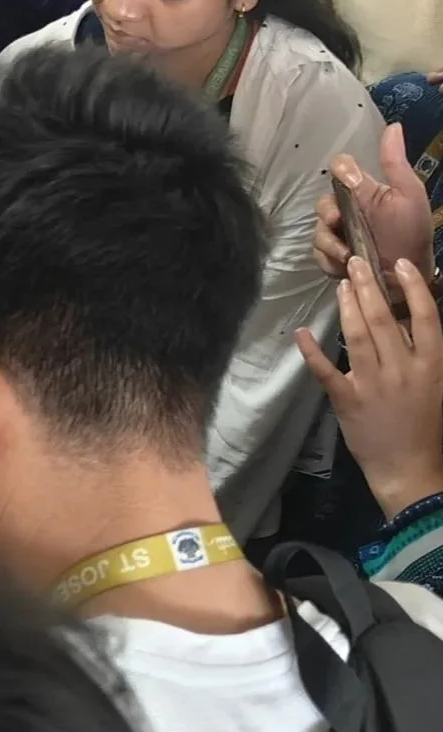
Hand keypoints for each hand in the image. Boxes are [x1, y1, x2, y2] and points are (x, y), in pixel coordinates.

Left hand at [296, 255, 442, 518]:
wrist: (410, 469)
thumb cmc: (428, 426)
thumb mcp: (436, 385)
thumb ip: (422, 355)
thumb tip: (406, 320)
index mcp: (432, 365)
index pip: (425, 317)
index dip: (413, 288)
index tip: (399, 265)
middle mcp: (403, 369)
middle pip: (384, 318)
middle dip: (369, 286)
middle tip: (357, 262)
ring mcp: (373, 383)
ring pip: (357, 335)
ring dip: (347, 306)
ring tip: (341, 285)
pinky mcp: (347, 399)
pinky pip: (325, 368)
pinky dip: (311, 350)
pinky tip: (301, 332)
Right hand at [313, 124, 433, 280]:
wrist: (407, 276)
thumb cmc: (411, 234)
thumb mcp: (409, 195)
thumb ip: (396, 164)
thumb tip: (392, 126)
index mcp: (364, 191)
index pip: (340, 168)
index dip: (339, 172)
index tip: (348, 183)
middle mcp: (346, 210)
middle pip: (321, 201)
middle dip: (327, 213)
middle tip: (337, 223)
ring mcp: (336, 235)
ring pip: (316, 230)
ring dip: (329, 241)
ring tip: (348, 254)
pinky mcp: (330, 258)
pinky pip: (317, 253)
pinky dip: (328, 259)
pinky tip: (345, 265)